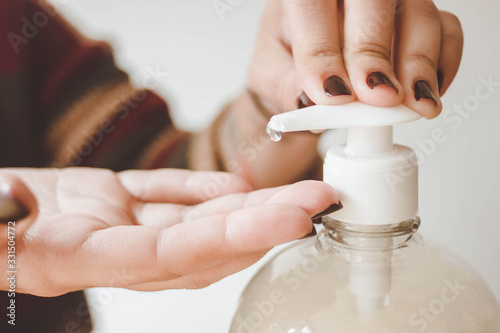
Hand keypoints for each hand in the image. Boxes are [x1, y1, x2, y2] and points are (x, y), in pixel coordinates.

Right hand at [0, 168, 337, 295]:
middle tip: (316, 202)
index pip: (165, 256)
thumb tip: (6, 207)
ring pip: (197, 221)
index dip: (227, 241)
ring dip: (249, 208)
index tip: (285, 223)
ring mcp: (119, 226)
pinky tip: (242, 184)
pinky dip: (208, 190)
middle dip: (261, 226)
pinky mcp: (117, 201)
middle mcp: (111, 250)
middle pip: (200, 245)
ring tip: (299, 193)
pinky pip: (172, 196)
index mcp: (75, 260)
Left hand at [248, 0, 462, 117]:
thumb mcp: (268, 79)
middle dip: (375, 53)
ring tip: (413, 102)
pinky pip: (446, 30)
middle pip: (374, 0)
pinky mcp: (420, 20)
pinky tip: (426, 94)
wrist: (310, 78)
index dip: (322, 49)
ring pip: (419, 13)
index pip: (311, 6)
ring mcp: (391, 2)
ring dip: (418, 61)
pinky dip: (442, 64)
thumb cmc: (287, 69)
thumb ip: (283, 88)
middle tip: (378, 97)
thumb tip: (307, 100)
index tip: (333, 95)